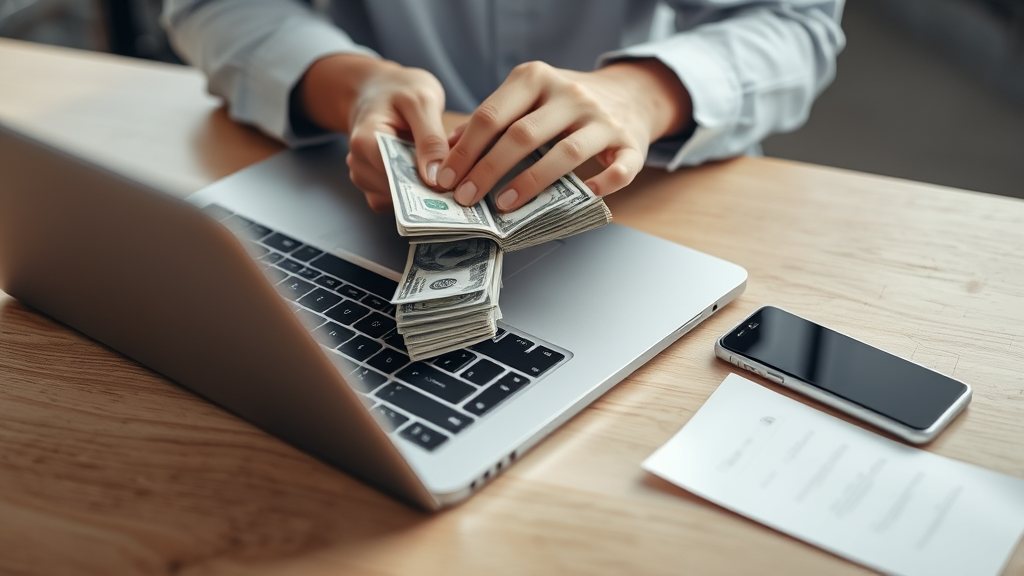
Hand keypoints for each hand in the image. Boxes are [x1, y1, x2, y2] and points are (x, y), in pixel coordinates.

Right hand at [298, 54, 447, 211]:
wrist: (380, 90)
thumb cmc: (400, 90)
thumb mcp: (421, 101)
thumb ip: (430, 138)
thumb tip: (435, 178)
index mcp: (365, 140)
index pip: (394, 176)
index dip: (423, 183)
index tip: (450, 184)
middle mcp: (359, 163)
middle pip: (395, 192)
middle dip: (425, 189)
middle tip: (452, 179)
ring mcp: (364, 176)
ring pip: (397, 202)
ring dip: (421, 192)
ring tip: (438, 170)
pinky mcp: (374, 185)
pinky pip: (397, 203)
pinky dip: (414, 195)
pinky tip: (426, 175)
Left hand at [437, 60, 691, 210]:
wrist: (630, 93)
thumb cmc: (565, 103)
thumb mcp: (527, 96)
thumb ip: (491, 118)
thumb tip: (449, 148)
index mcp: (536, 78)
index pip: (492, 115)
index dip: (465, 150)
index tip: (447, 178)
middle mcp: (570, 95)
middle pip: (523, 135)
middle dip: (489, 170)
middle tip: (467, 198)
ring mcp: (603, 119)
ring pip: (566, 154)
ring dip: (531, 183)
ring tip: (504, 205)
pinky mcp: (631, 143)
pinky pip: (618, 170)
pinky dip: (600, 186)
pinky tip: (581, 198)